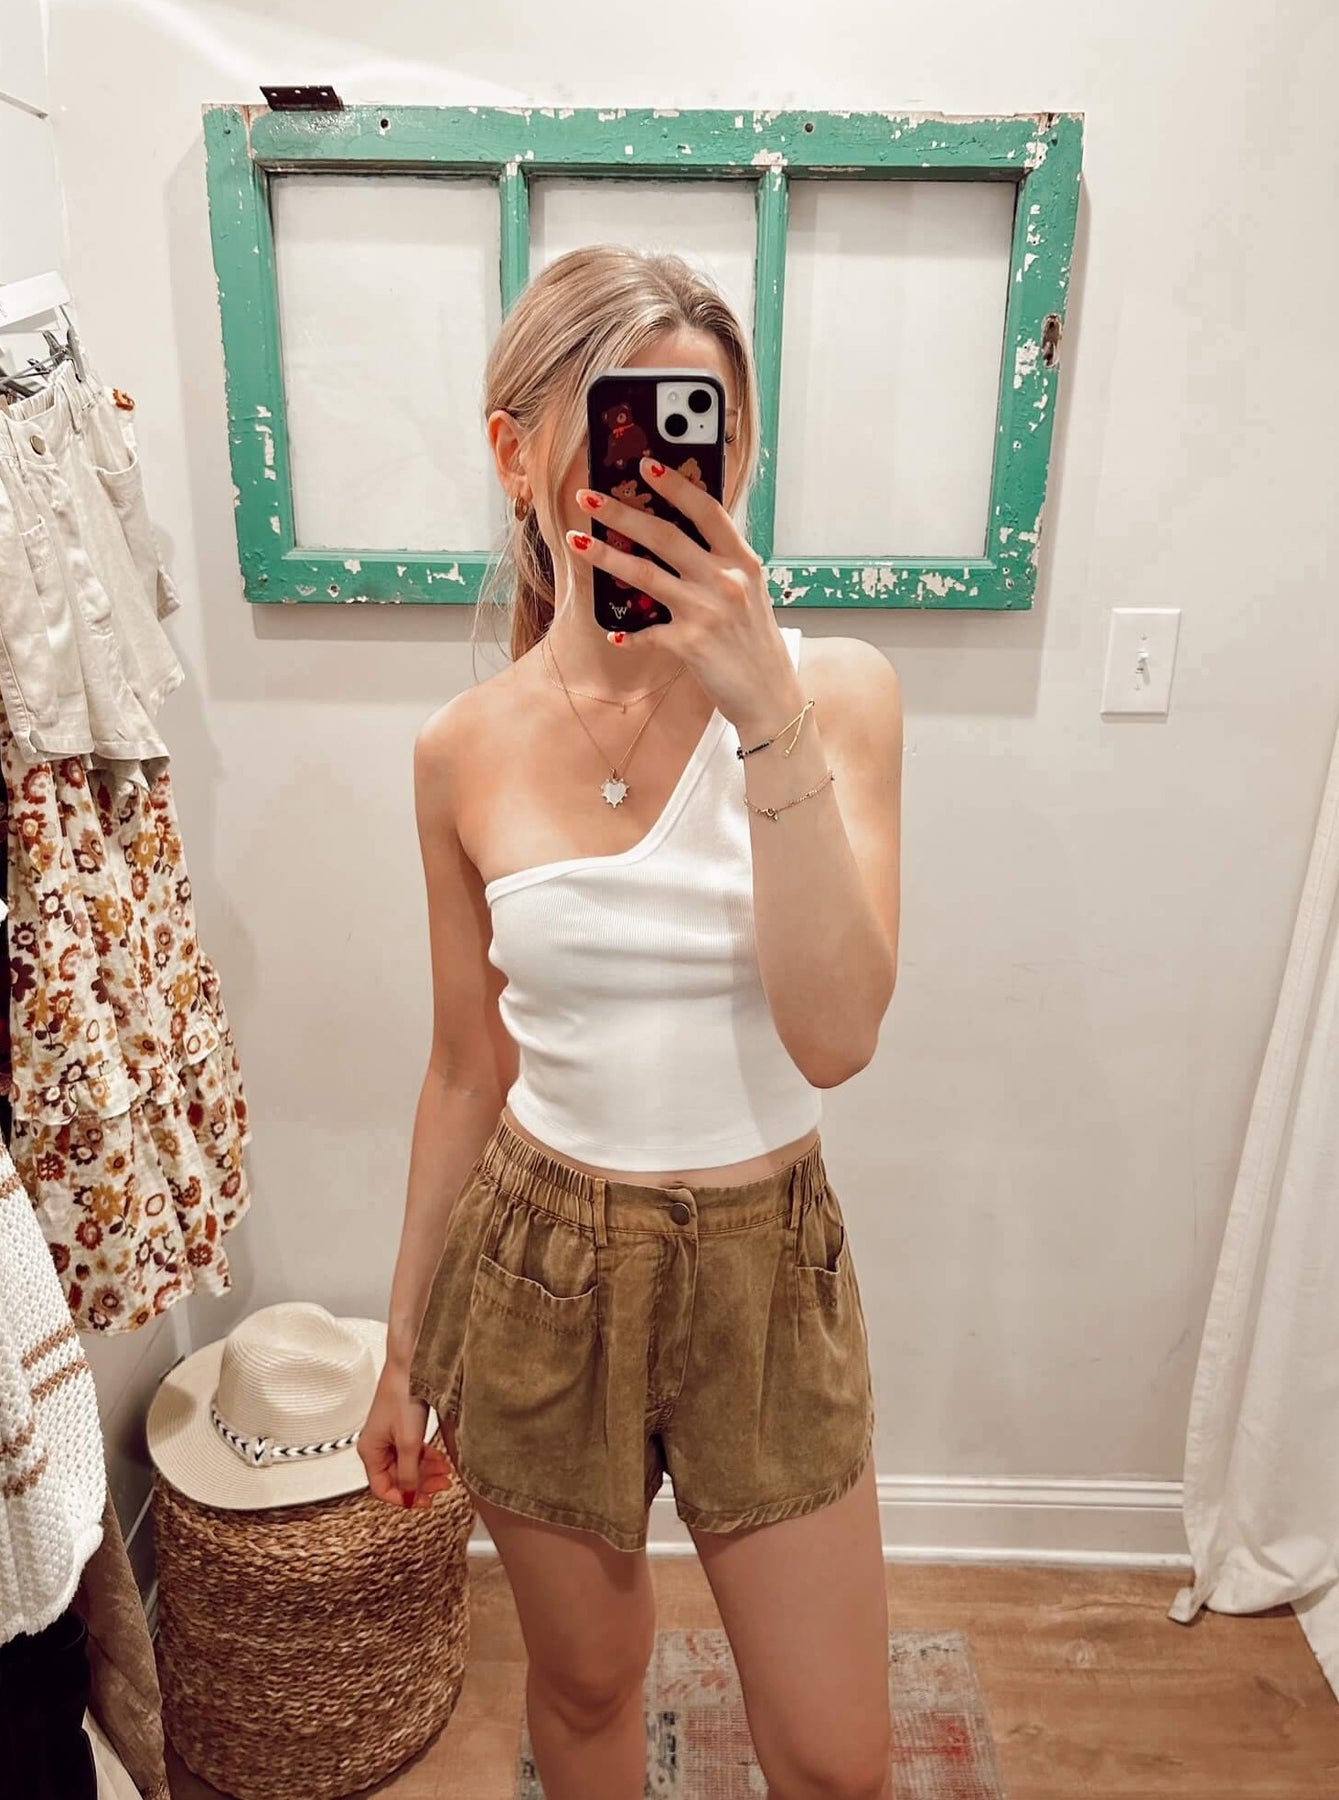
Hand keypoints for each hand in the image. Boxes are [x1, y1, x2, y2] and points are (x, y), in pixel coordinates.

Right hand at [358, 1376, 455, 1510]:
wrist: (411, 1364)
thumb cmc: (403, 1394)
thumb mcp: (409, 1441)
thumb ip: (408, 1472)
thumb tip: (410, 1495)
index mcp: (370, 1451)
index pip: (382, 1488)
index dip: (403, 1498)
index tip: (424, 1501)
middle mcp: (376, 1445)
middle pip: (397, 1477)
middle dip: (421, 1484)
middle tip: (442, 1486)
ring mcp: (389, 1436)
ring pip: (407, 1465)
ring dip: (426, 1471)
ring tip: (446, 1473)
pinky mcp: (401, 1427)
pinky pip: (412, 1451)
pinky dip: (427, 1457)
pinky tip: (441, 1459)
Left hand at [568, 455, 802, 737]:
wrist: (770, 697)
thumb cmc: (756, 644)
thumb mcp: (751, 593)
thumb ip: (721, 564)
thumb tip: (682, 537)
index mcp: (742, 561)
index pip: (707, 510)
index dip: (675, 484)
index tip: (645, 464)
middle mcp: (725, 580)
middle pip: (665, 535)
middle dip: (621, 512)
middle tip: (588, 497)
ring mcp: (706, 611)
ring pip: (645, 574)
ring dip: (606, 556)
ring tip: (577, 541)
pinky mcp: (690, 644)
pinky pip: (647, 633)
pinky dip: (629, 635)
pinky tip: (613, 633)